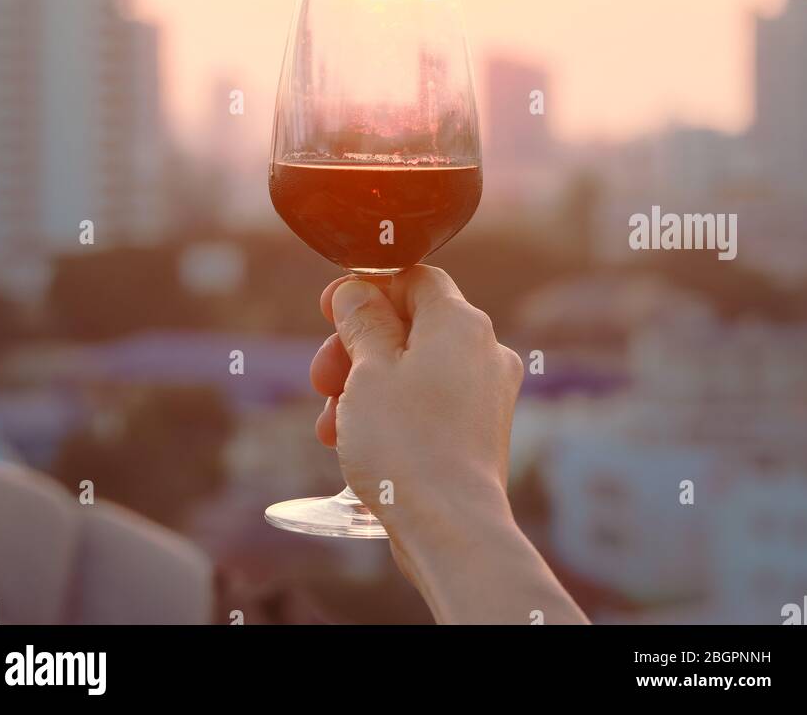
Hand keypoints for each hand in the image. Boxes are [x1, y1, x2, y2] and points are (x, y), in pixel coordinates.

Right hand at [310, 266, 587, 624]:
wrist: (451, 528)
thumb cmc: (406, 443)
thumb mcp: (368, 370)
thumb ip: (361, 320)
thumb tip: (356, 289)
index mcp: (461, 322)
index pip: (413, 278)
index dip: (367, 288)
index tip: (328, 309)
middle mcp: (484, 350)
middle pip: (410, 326)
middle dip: (356, 348)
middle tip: (320, 377)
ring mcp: (486, 394)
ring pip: (414, 369)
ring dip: (364, 386)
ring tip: (328, 424)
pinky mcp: (479, 432)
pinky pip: (428, 404)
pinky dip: (391, 412)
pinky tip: (353, 443)